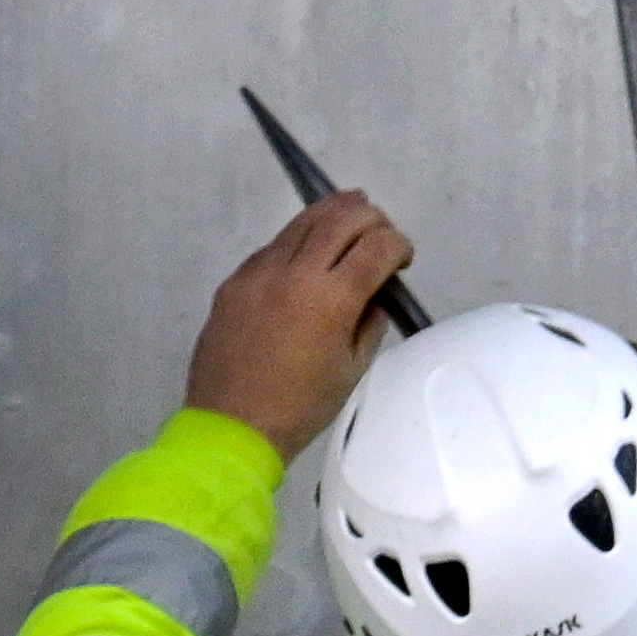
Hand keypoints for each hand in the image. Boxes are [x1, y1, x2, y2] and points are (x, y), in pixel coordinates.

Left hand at [184, 193, 413, 453]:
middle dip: (372, 217)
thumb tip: (375, 294)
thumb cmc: (301, 407)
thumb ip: (370, 323)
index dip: (399, 245)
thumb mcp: (352, 369)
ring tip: (352, 211)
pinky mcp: (236, 278)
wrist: (233, 424)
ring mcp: (260, 270)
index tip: (403, 257)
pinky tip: (309, 253)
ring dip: (334, 212)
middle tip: (381, 231)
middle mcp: (296, 272)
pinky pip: (275, 245)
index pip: (377, 247)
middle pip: (342, 217)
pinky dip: (300, 239)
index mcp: (332, 299)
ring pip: (304, 220)